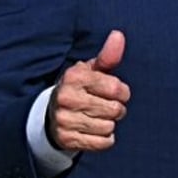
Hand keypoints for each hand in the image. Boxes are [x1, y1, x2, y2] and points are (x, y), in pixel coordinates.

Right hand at [46, 30, 130, 151]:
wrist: (53, 113)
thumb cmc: (82, 87)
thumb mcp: (93, 70)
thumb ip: (108, 55)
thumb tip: (118, 34)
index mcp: (75, 77)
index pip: (116, 88)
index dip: (123, 92)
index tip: (118, 92)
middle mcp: (66, 98)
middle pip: (114, 109)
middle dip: (118, 109)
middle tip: (109, 106)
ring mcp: (64, 120)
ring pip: (108, 127)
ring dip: (110, 124)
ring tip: (100, 117)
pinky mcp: (66, 139)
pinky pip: (101, 143)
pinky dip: (105, 139)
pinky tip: (96, 130)